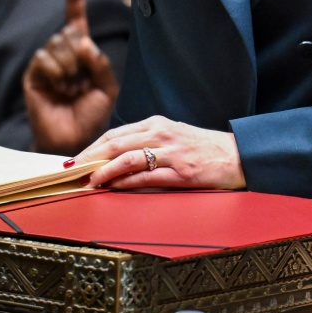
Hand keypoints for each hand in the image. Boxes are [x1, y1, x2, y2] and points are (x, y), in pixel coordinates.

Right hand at [22, 0, 119, 153]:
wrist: (74, 141)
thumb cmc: (92, 117)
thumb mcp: (107, 89)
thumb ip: (101, 64)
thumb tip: (85, 42)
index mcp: (81, 54)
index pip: (76, 20)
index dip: (74, 0)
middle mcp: (62, 55)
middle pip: (70, 33)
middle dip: (81, 57)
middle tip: (82, 83)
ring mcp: (46, 64)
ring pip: (58, 44)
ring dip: (71, 68)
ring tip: (72, 90)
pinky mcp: (33, 75)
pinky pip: (44, 58)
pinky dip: (57, 72)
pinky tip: (60, 89)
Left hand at [80, 115, 244, 188]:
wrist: (239, 155)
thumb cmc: (204, 149)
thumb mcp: (173, 138)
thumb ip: (146, 144)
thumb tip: (114, 160)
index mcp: (157, 124)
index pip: (115, 134)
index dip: (92, 146)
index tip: (76, 159)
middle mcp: (161, 134)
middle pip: (115, 143)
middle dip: (90, 157)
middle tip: (72, 170)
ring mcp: (171, 153)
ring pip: (127, 158)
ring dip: (103, 170)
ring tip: (88, 180)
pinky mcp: (181, 172)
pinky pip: (147, 176)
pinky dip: (126, 182)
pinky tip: (113, 187)